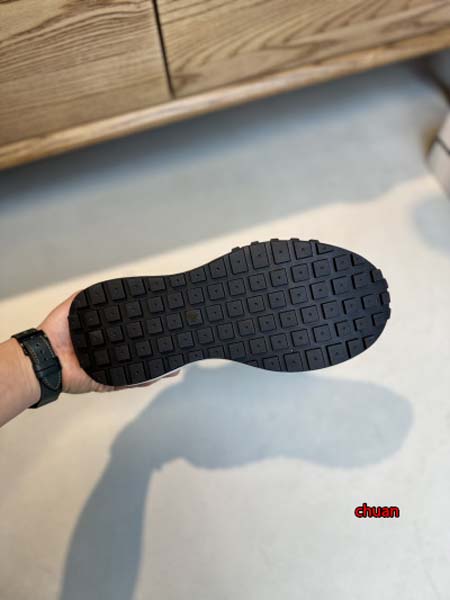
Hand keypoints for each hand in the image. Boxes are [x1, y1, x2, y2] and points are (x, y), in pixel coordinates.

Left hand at [40, 293, 176, 393]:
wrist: (43, 359)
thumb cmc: (53, 334)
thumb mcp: (72, 307)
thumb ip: (86, 297)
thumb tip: (105, 287)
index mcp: (103, 336)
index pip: (128, 331)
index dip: (144, 328)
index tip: (159, 322)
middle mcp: (109, 352)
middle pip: (138, 350)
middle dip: (155, 348)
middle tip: (174, 342)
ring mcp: (110, 368)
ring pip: (138, 367)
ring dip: (156, 366)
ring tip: (174, 362)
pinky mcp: (108, 382)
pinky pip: (129, 382)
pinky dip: (145, 380)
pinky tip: (159, 375)